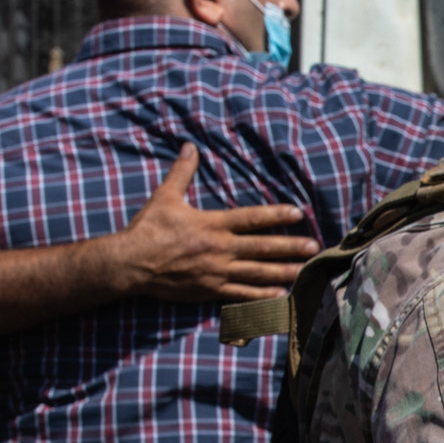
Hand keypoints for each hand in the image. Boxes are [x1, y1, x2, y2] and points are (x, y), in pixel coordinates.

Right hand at [109, 147, 316, 305]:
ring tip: (305, 271)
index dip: (276, 215)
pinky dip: (261, 296)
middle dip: (290, 247)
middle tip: (314, 247)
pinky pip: (240, 294)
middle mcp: (218, 249)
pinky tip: (279, 295)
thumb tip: (189, 146)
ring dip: (283, 272)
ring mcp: (215, 272)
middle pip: (262, 248)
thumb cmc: (147, 229)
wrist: (129, 264)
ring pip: (257, 273)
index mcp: (211, 224)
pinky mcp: (208, 290)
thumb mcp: (165, 196)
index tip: (298, 213)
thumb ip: (182, 172)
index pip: (251, 218)